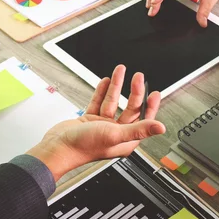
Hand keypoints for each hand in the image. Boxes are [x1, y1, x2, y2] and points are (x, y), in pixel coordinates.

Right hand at [27, 65, 164, 180]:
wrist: (58, 147)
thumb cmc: (84, 147)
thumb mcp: (115, 135)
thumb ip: (139, 130)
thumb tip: (161, 127)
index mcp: (125, 140)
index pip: (143, 120)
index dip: (150, 106)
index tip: (154, 93)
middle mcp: (115, 132)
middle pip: (129, 108)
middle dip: (134, 91)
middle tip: (138, 76)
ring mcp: (102, 125)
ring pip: (113, 102)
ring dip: (117, 86)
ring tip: (120, 71)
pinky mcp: (89, 120)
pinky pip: (98, 102)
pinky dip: (102, 92)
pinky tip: (106, 82)